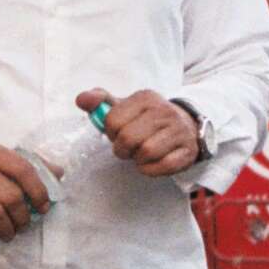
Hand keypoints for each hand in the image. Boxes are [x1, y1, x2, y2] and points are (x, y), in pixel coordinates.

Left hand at [75, 84, 200, 178]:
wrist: (187, 126)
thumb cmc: (148, 119)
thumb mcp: (126, 106)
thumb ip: (101, 102)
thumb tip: (80, 100)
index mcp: (145, 98)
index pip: (113, 120)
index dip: (110, 132)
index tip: (117, 133)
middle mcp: (164, 111)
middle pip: (128, 138)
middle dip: (122, 149)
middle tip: (127, 149)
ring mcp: (179, 130)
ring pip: (146, 152)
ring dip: (138, 159)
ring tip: (140, 154)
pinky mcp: (187, 151)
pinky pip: (163, 166)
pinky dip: (151, 169)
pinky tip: (151, 163)